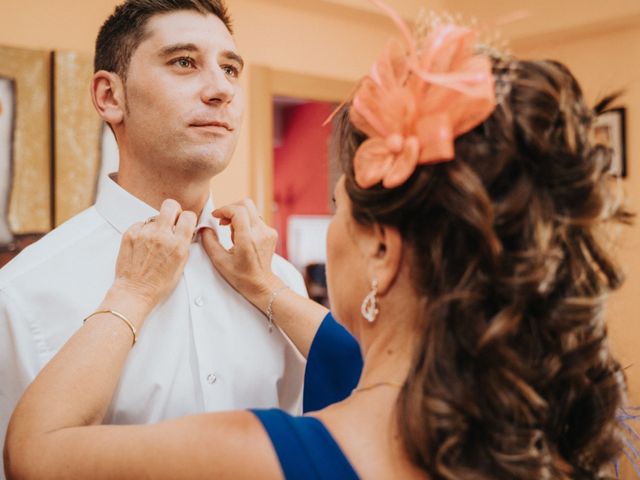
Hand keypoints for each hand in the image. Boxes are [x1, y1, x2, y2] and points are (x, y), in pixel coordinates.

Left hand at [106, 199, 196, 317]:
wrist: (135, 292)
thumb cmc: (158, 284)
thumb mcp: (180, 265)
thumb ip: (183, 244)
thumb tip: (184, 230)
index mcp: (178, 245)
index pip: (188, 216)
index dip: (187, 218)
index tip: (184, 221)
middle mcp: (162, 236)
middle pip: (170, 205)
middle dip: (173, 211)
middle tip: (171, 220)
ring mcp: (144, 234)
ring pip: (154, 217)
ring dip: (155, 226)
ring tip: (152, 242)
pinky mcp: (130, 234)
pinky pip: (140, 224)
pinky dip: (142, 232)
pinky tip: (142, 245)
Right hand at [202, 199, 281, 310]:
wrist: (261, 284)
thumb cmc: (241, 276)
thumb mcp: (219, 261)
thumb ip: (209, 242)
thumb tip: (204, 228)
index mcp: (248, 239)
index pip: (238, 211)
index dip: (224, 209)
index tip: (215, 216)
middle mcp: (261, 232)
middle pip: (246, 204)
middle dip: (231, 209)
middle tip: (222, 222)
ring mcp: (268, 232)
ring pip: (251, 211)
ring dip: (238, 216)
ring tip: (232, 234)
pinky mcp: (271, 233)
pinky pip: (256, 219)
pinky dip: (246, 222)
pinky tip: (241, 236)